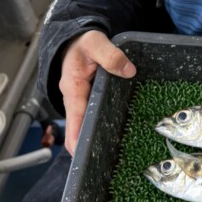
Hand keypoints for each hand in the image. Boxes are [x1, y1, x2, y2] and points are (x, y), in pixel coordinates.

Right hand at [59, 30, 135, 154]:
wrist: (73, 40)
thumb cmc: (81, 43)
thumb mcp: (95, 42)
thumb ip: (110, 55)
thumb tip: (128, 70)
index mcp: (73, 88)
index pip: (73, 119)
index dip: (76, 138)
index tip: (83, 155)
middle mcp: (75, 99)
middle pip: (78, 129)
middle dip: (87, 146)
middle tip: (103, 162)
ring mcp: (81, 101)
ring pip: (86, 124)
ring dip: (95, 138)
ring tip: (111, 156)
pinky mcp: (89, 100)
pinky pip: (93, 116)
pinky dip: (101, 126)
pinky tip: (115, 135)